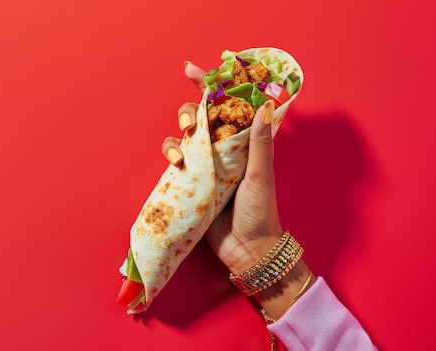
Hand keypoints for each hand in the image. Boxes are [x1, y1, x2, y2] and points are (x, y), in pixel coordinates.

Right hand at [163, 62, 282, 274]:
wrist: (247, 250)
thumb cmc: (259, 212)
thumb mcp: (261, 175)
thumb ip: (259, 142)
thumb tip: (266, 104)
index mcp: (243, 143)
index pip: (227, 106)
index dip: (210, 86)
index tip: (191, 70)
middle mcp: (222, 150)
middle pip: (199, 117)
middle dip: (189, 111)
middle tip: (190, 122)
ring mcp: (205, 166)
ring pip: (183, 137)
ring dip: (177, 137)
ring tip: (179, 155)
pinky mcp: (191, 182)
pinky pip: (175, 160)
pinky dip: (171, 156)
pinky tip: (175, 165)